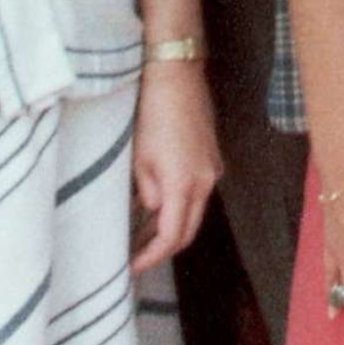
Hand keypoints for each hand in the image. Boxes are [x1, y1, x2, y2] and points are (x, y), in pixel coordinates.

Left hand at [129, 61, 220, 272]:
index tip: (132, 267)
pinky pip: (196, 194)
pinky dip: (178, 207)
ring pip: (193, 212)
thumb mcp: (138, 158)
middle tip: (136, 259)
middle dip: (163, 249)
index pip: (172, 235)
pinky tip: (156, 207)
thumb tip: (151, 207)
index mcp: (184, 184)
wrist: (176, 77)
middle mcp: (206, 182)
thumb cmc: (151, 114)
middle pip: (189, 230)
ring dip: (170, 227)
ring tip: (140, 237)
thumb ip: (146, 191)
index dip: (152, 256)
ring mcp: (212, 170)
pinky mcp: (211, 159)